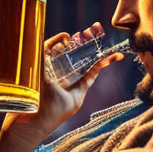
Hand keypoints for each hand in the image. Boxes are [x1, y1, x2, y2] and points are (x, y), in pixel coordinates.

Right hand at [0, 22, 122, 151]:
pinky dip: (55, 41)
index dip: (101, 59)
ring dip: (73, 39)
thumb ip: (86, 80)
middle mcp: (60, 74)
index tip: (118, 55)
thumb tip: (100, 64)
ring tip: (85, 31)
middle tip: (93, 30)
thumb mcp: (76, 97)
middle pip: (74, 53)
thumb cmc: (55, 113)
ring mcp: (48, 70)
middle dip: (85, 42)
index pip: (88, 67)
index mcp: (71, 81)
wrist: (34, 121)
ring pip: (61, 49)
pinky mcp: (37, 68)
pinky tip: (66, 37)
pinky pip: (45, 50)